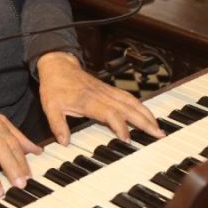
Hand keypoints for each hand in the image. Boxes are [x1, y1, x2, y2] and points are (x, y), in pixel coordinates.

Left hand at [37, 51, 164, 144]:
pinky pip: (128, 97)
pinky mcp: (108, 89)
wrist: (57, 65)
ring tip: (158, 127)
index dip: (120, 126)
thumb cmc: (54, 86)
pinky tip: (147, 115)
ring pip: (131, 102)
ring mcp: (107, 91)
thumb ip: (57, 125)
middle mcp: (101, 95)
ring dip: (146, 114)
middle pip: (127, 108)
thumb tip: (64, 142)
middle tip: (158, 134)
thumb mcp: (50, 107)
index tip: (127, 139)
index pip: (110, 114)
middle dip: (144, 121)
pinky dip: (141, 106)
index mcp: (88, 100)